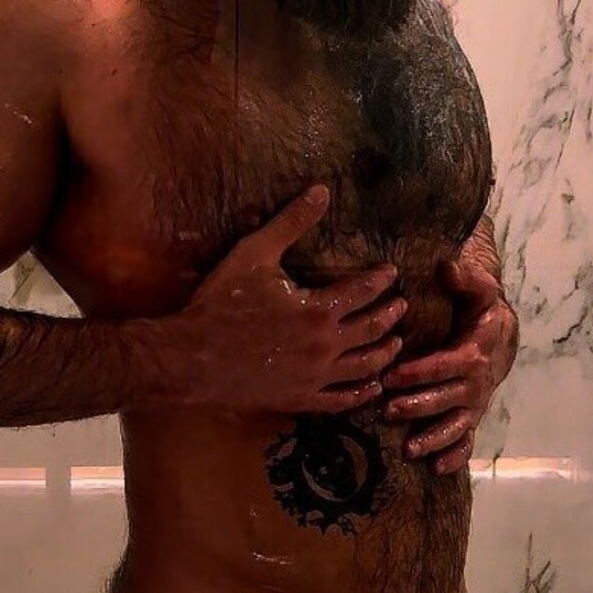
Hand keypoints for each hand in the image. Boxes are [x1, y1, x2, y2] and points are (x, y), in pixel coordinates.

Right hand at [177, 185, 407, 414]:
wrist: (192, 356)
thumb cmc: (221, 302)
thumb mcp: (254, 254)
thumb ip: (290, 223)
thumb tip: (321, 191)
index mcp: (318, 310)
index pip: (363, 291)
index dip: (381, 280)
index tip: (390, 273)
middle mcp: (325, 345)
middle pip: (371, 329)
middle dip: (390, 315)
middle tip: (401, 306)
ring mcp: (315, 376)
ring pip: (364, 367)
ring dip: (384, 353)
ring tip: (396, 343)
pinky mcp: (300, 399)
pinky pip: (340, 400)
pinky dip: (361, 394)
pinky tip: (372, 388)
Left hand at [380, 217, 518, 472]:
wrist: (503, 337)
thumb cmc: (481, 310)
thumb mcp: (479, 289)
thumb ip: (466, 278)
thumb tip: (449, 266)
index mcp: (475, 350)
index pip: (447, 364)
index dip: (420, 372)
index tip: (392, 375)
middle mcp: (477, 382)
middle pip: (448, 398)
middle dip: (419, 406)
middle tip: (388, 411)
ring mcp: (475, 403)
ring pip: (456, 424)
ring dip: (434, 438)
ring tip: (409, 449)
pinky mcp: (472, 416)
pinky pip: (467, 439)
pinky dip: (455, 455)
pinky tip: (438, 469)